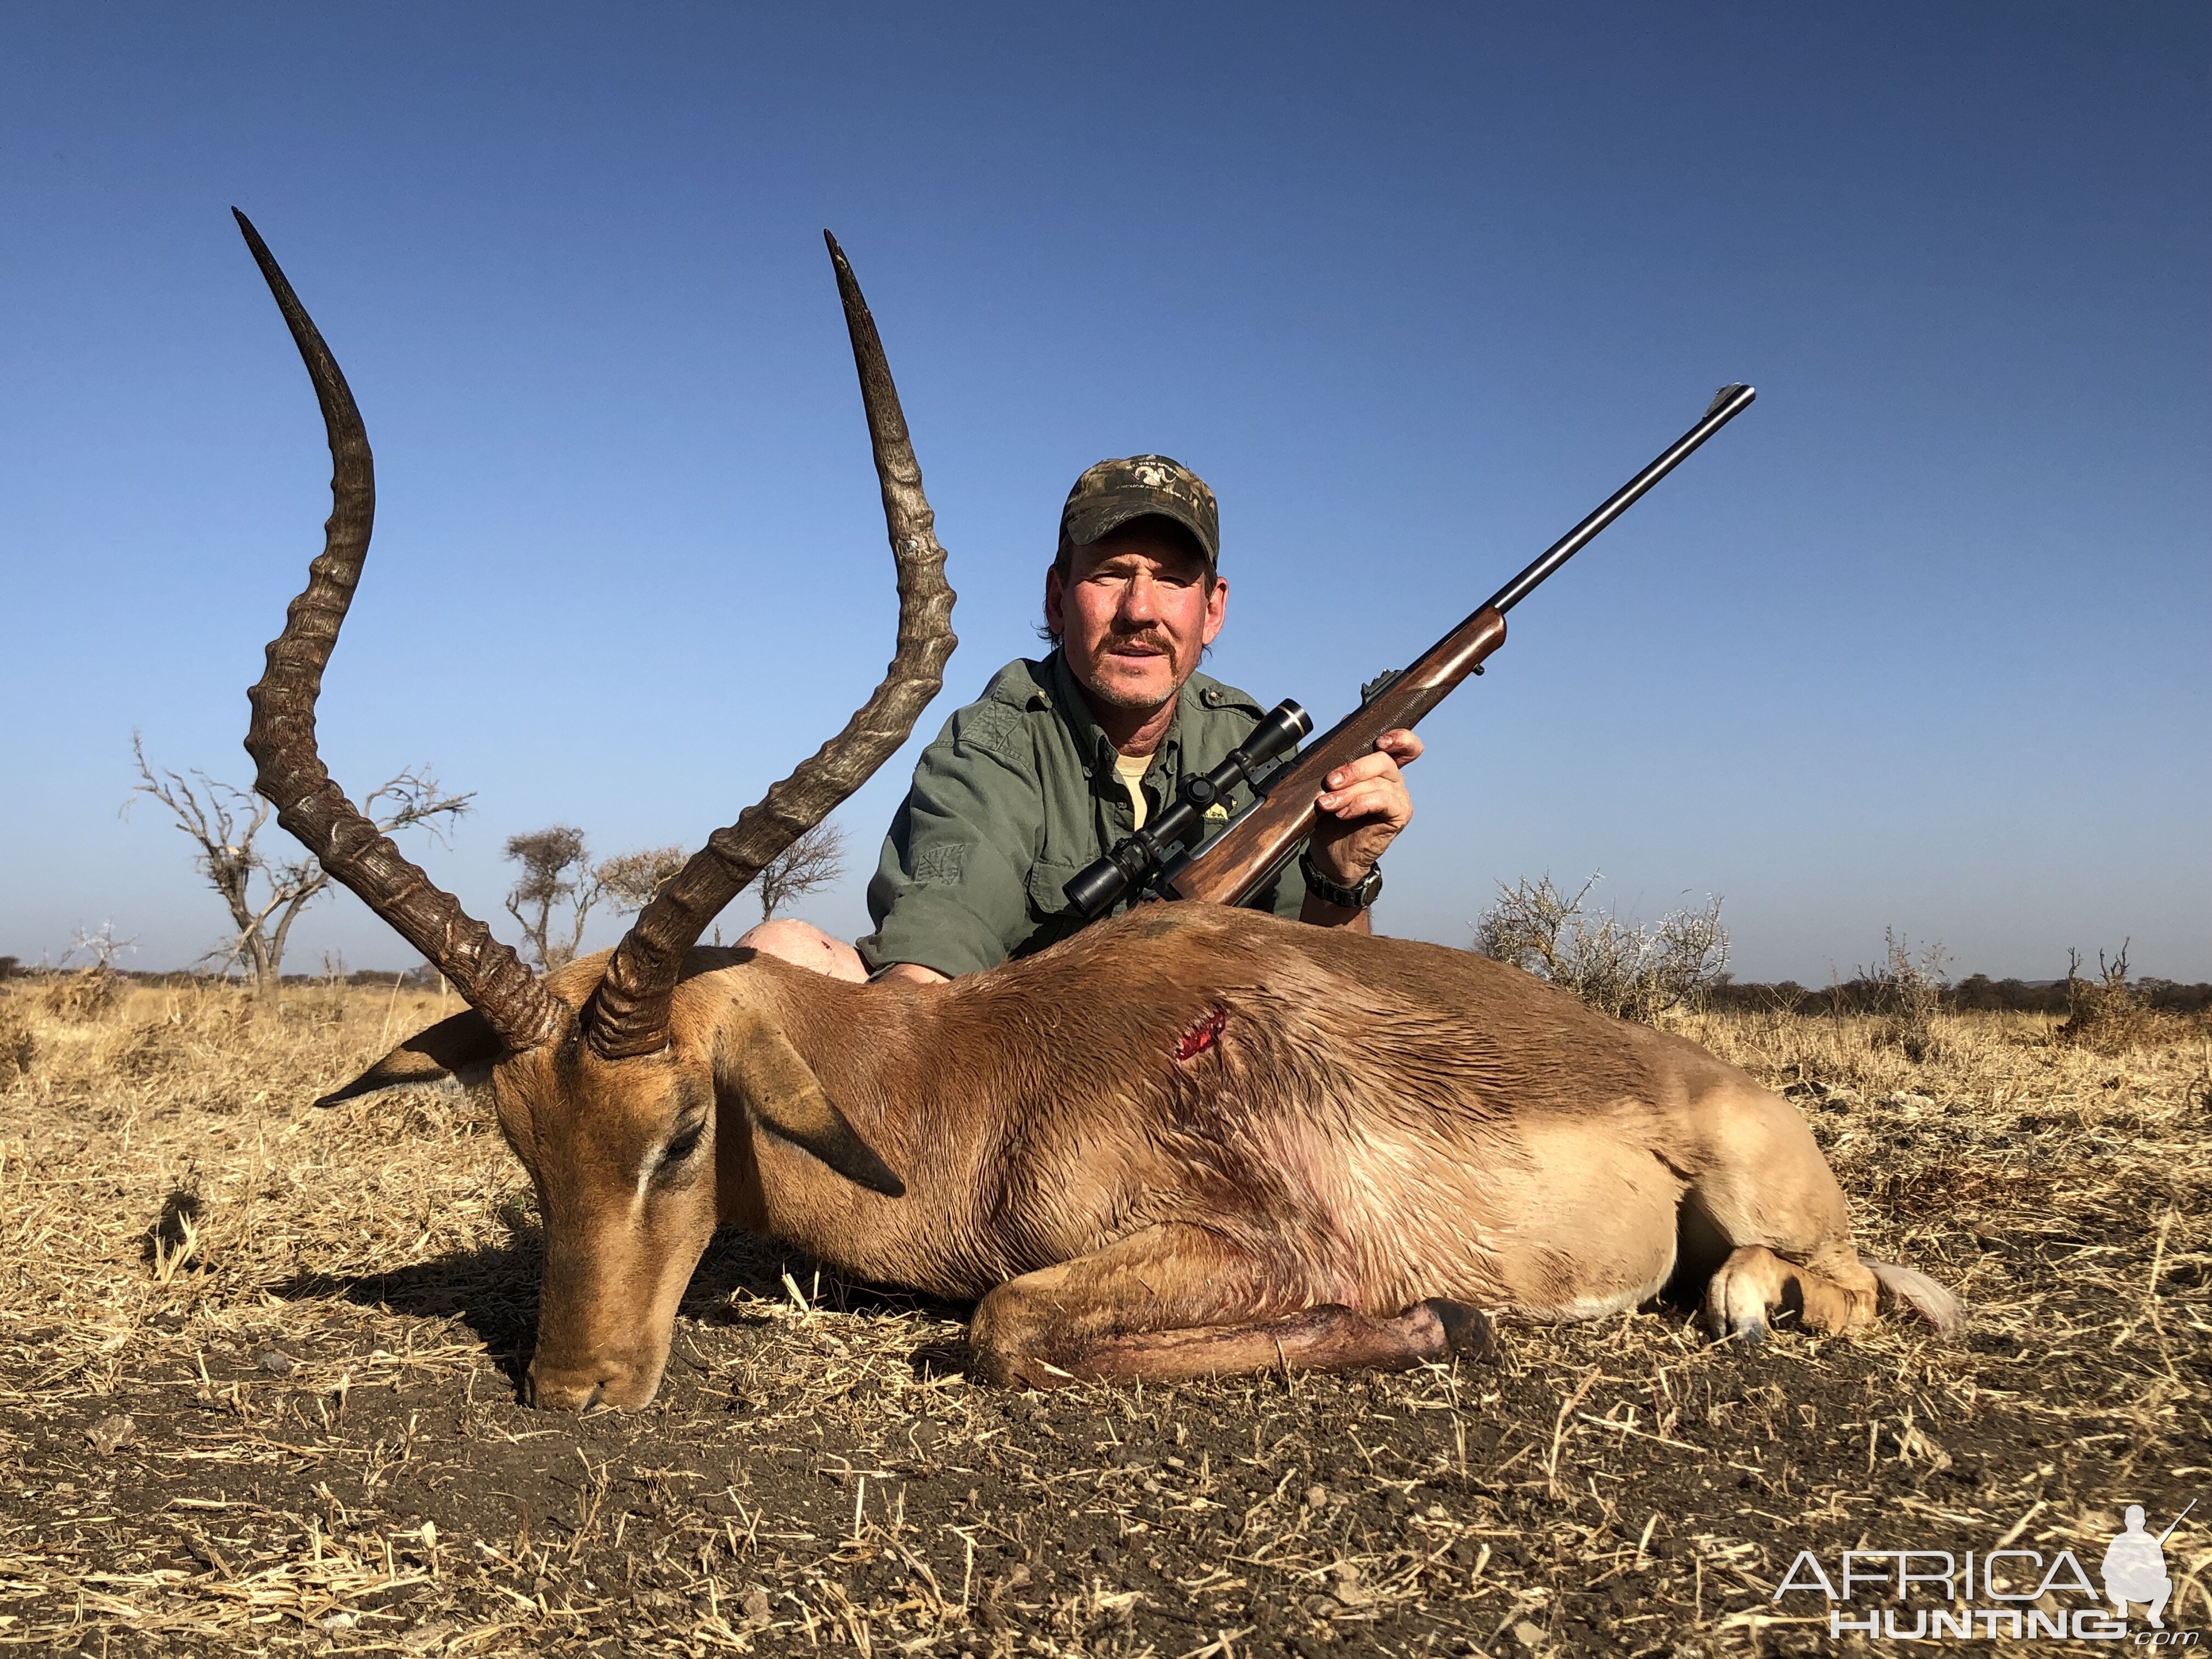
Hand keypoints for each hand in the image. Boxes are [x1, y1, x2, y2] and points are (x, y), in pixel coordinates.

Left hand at [1308, 728, 1421, 883]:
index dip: (1399, 738)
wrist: (1332, 854)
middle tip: (1330, 781)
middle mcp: (1394, 777)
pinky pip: (1382, 802)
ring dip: (1348, 792)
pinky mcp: (1399, 815)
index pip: (1404, 744)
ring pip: (1378, 782)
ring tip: (1326, 804)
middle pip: (1384, 760)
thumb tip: (1343, 723)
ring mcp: (1399, 796)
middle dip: (1354, 769)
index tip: (1380, 741)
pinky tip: (1343, 813)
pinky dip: (1359, 804)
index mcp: (1380, 765)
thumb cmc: (1330, 815)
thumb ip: (1339, 756)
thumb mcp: (1331, 783)